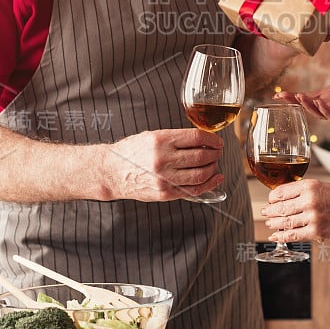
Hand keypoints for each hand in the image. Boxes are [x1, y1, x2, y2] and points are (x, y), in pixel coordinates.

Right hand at [104, 128, 223, 200]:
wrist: (111, 172)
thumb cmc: (132, 151)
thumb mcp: (153, 136)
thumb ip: (176, 138)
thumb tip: (203, 140)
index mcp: (161, 140)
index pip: (197, 138)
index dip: (212, 139)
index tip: (217, 140)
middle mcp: (164, 159)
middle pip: (202, 156)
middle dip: (215, 153)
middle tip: (218, 151)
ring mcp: (165, 178)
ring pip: (200, 174)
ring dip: (213, 168)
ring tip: (214, 163)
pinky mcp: (165, 193)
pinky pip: (193, 190)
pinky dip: (209, 184)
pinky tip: (215, 178)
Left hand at [262, 179, 329, 241]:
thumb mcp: (323, 187)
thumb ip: (304, 191)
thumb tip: (285, 198)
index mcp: (310, 185)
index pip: (281, 191)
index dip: (272, 198)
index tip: (271, 200)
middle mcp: (309, 200)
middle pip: (280, 207)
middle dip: (269, 211)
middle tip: (265, 213)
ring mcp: (312, 216)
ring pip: (285, 221)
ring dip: (274, 223)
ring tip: (270, 223)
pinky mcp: (316, 231)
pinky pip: (293, 235)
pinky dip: (281, 236)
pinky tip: (275, 235)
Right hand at [274, 30, 329, 128]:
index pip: (308, 96)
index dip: (293, 96)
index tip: (279, 94)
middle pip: (308, 106)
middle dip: (295, 102)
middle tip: (281, 96)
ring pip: (319, 112)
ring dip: (309, 106)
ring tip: (299, 97)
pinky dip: (327, 112)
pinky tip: (321, 104)